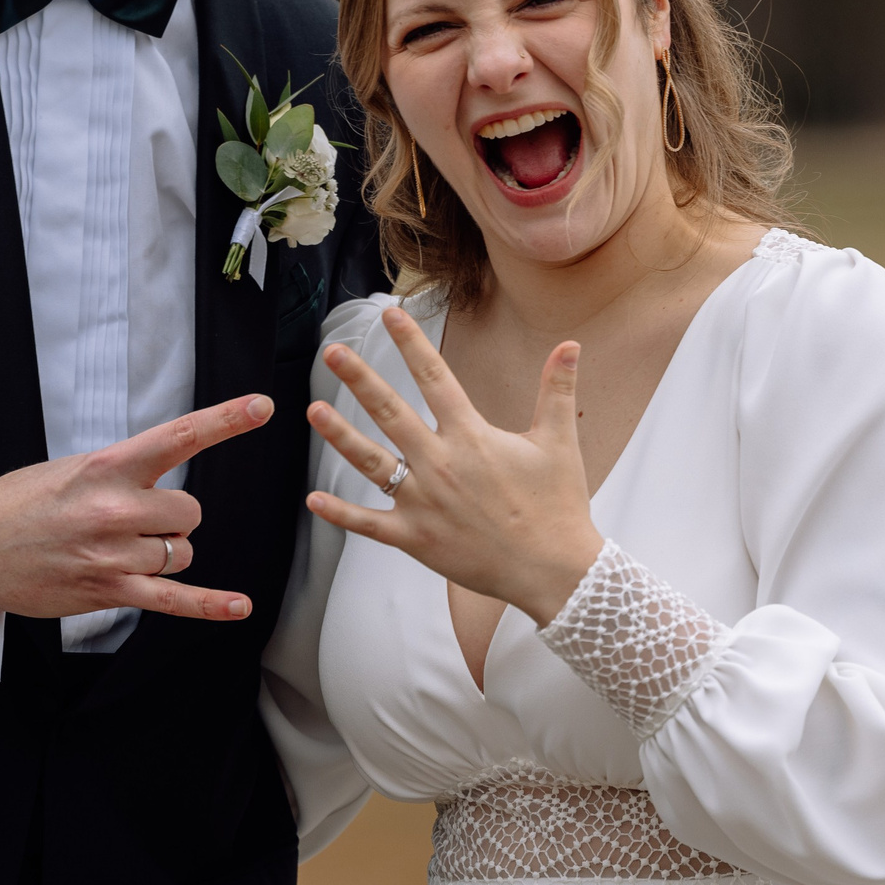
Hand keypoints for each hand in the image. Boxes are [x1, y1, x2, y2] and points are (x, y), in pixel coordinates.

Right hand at [0, 395, 273, 620]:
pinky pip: (173, 600)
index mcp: (110, 467)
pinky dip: (210, 605)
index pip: (179, 437)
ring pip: (181, 551)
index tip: (261, 406)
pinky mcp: (111, 591)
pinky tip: (239, 606)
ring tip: (117, 547)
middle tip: (131, 518)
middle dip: (172, 516)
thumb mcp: (78, 468)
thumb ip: (128, 472)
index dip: (225, 420)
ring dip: (163, 551)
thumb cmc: (28, 503)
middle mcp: (117, 508)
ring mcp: (115, 554)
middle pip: (190, 511)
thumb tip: (168, 484)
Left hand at [306, 306, 602, 624]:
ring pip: (372, 462)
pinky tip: (313, 500)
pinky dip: (341, 514)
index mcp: (472, 436)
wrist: (554, 570)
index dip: (411, 343)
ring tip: (313, 411)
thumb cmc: (558, 505)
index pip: (435, 377)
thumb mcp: (559, 442)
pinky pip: (370, 524)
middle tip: (333, 352)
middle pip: (391, 412)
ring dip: (340, 435)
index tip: (390, 314)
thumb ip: (557, 389)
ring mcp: (424, 502)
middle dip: (359, 379)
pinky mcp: (415, 538)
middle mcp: (441, 463)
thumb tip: (571, 345)